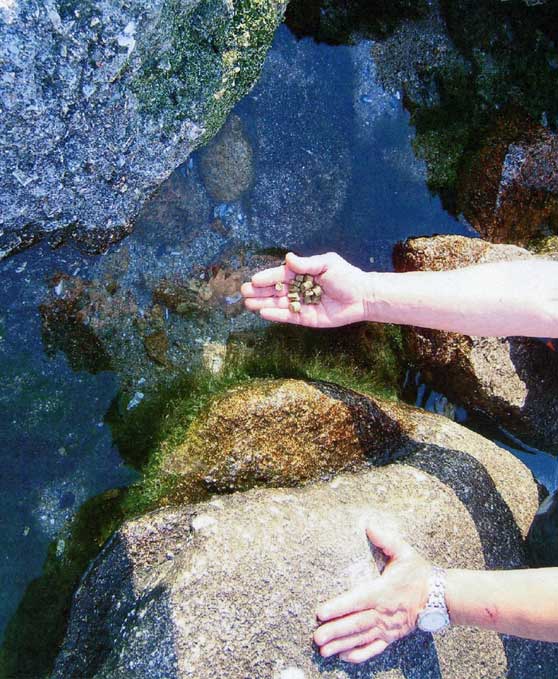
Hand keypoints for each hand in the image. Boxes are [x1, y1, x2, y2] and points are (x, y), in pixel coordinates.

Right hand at [241, 252, 372, 327]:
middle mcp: (299, 288)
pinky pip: (289, 317)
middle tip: (243, 292)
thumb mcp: (327, 264)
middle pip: (275, 290)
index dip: (267, 277)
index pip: (281, 275)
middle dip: (260, 291)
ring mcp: (302, 304)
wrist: (363, 296)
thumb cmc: (346, 276)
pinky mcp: (307, 319)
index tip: (254, 280)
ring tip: (248, 304)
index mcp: (303, 273)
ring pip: (279, 304)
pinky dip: (276, 315)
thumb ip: (306, 263)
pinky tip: (264, 313)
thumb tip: (288, 258)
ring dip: (264, 304)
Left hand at [313, 523, 431, 663]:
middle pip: (356, 624)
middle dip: (335, 631)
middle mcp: (383, 612)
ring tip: (323, 651)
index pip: (357, 600)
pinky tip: (344, 657)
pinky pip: (374, 649)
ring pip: (361, 638)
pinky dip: (359, 654)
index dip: (339, 607)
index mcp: (383, 591)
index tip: (321, 612)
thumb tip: (369, 525)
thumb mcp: (405, 552)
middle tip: (316, 637)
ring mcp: (388, 628)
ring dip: (342, 645)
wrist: (440, 596)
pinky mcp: (392, 637)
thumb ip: (386, 540)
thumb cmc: (419, 573)